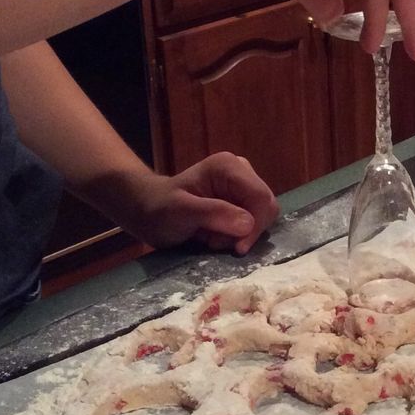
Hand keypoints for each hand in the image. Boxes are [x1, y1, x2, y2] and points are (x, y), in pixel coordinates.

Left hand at [117, 153, 278, 255]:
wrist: (147, 212)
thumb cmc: (159, 209)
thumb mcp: (181, 212)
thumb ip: (214, 214)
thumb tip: (248, 224)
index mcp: (229, 166)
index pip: (261, 198)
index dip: (256, 225)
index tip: (238, 248)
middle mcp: (241, 171)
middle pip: (266, 207)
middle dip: (246, 232)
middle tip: (216, 243)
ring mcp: (242, 186)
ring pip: (261, 217)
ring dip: (239, 235)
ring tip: (211, 238)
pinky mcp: (241, 200)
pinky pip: (253, 222)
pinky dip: (236, 235)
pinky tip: (215, 236)